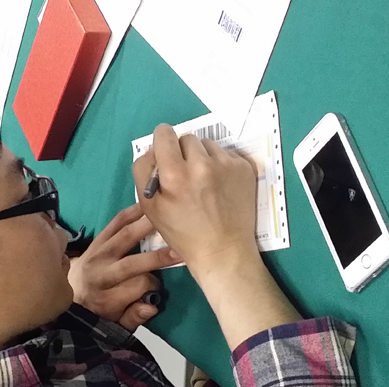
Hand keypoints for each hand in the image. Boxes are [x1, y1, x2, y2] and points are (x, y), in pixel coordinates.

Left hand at [68, 204, 181, 330]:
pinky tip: (148, 206)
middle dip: (156, 257)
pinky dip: (131, 212)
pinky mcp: (96, 239)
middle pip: (130, 264)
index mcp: (105, 297)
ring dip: (146, 226)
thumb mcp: (116, 322)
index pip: (136, 287)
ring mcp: (97, 253)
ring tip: (167, 218)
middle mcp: (100, 274)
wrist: (71, 290)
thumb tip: (152, 306)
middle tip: (178, 250)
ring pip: (123, 236)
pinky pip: (115, 222)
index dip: (153, 285)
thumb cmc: (100, 308)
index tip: (159, 285)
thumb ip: (134, 317)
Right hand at [133, 124, 258, 279]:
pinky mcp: (244, 167)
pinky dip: (220, 165)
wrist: (223, 250)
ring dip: (202, 157)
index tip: (166, 155)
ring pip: (207, 145)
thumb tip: (152, 150)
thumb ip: (144, 173)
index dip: (162, 143)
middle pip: (186, 138)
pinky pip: (225, 154)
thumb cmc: (183, 233)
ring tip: (204, 182)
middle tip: (185, 175)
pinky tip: (220, 186)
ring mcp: (226, 164)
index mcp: (174, 174)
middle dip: (182, 152)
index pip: (163, 134)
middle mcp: (201, 163)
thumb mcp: (151, 208)